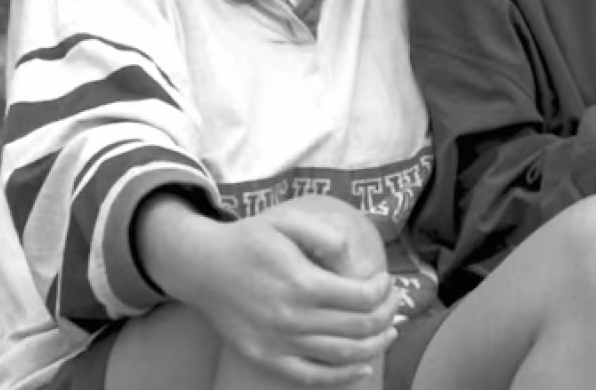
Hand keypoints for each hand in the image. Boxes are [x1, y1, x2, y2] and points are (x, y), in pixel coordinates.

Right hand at [137, 195, 398, 384]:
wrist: (202, 267)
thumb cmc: (250, 240)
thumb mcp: (288, 221)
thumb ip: (326, 234)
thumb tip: (354, 257)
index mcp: (302, 283)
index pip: (362, 297)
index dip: (384, 290)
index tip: (386, 281)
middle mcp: (292, 318)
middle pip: (358, 327)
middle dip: (386, 316)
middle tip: (394, 305)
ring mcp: (278, 343)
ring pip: (342, 355)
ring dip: (375, 345)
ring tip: (390, 332)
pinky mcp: (265, 358)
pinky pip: (311, 377)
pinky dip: (342, 376)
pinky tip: (363, 366)